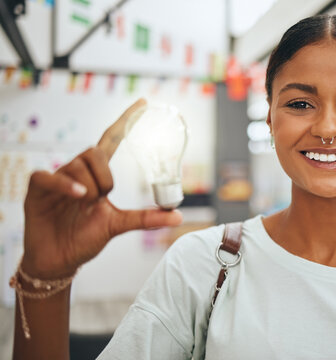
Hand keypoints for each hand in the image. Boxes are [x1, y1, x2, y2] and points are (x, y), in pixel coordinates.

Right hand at [21, 99, 182, 277]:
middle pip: (95, 152)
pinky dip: (65, 184)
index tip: (143, 103)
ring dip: (89, 188)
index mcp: (97, 175)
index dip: (126, 122)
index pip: (111, 140)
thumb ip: (146, 219)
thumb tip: (178, 217)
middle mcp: (77, 171)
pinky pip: (50, 176)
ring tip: (84, 205)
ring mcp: (57, 179)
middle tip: (101, 198)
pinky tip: (77, 196)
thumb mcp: (119, 225)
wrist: (59, 260)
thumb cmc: (85, 238)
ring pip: (77, 164)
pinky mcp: (38, 190)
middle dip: (105, 177)